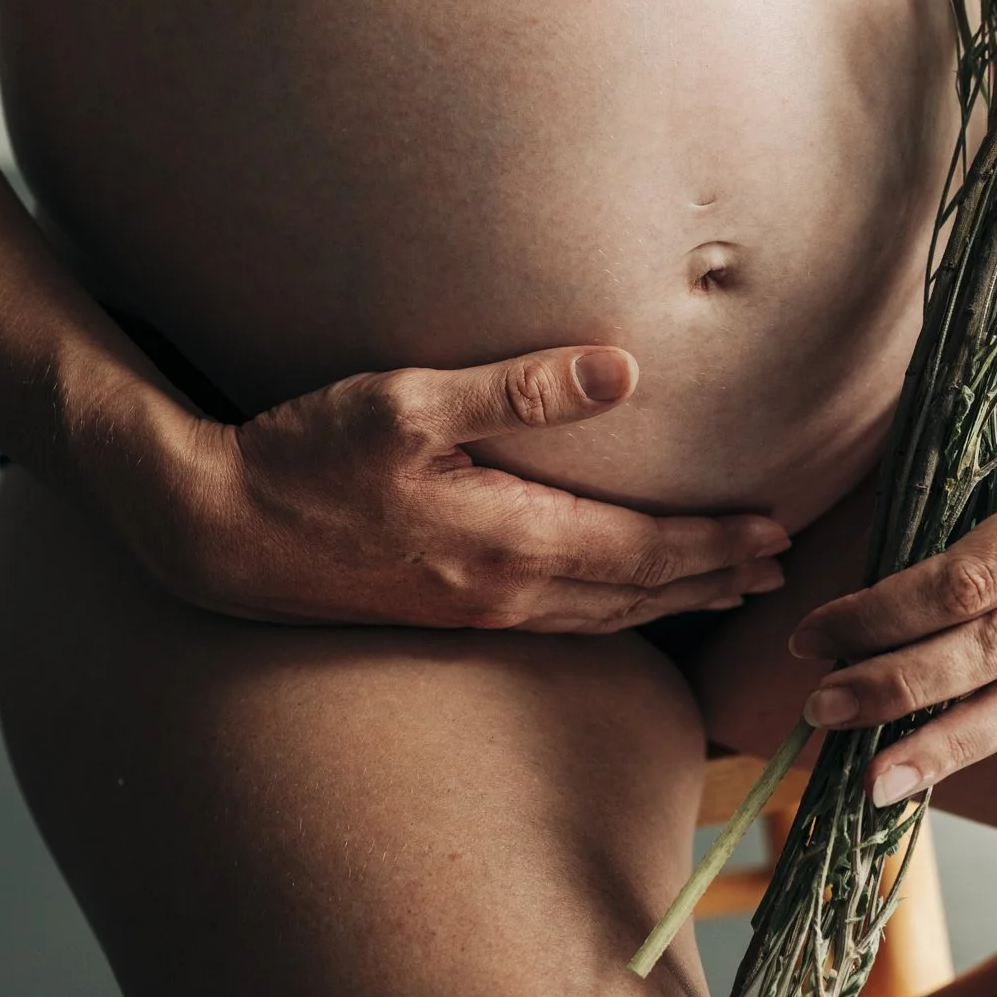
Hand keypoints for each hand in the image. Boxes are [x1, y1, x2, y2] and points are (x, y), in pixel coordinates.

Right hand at [122, 344, 788, 630]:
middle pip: (637, 594)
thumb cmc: (306, 454)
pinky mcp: (445, 615)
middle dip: (713, 578)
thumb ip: (518, 389)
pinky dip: (613, 615)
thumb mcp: (409, 402)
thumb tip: (622, 371)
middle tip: (780, 568)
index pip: (644, 549)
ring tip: (723, 589)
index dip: (717, 541)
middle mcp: (504, 590)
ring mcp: (474, 611)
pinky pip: (559, 625)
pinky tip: (619, 605)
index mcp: (510, 540)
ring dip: (669, 603)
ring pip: (601, 618)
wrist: (215, 532)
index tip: (779, 530)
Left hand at [790, 320, 996, 803]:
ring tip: (874, 783)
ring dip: (947, 742)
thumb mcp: (989, 410)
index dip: (881, 618)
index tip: (808, 637)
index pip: (968, 585)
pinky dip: (987, 727)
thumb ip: (931, 487)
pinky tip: (930, 758)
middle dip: (901, 689)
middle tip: (821, 713)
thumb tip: (839, 571)